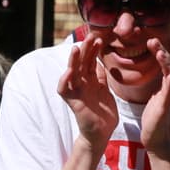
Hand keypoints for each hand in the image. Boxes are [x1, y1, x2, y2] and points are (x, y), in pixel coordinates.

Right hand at [57, 35, 117, 150]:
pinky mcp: (73, 102)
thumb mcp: (105, 91)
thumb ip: (101, 77)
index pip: (90, 61)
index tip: (99, 38)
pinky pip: (64, 90)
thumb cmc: (104, 113)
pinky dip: (65, 81)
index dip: (93, 50)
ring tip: (76, 48)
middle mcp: (81, 84)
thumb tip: (100, 62)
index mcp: (90, 80)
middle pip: (81, 63)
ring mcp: (76, 92)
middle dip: (85, 49)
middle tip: (90, 36)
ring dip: (73, 61)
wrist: (102, 133)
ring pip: (72, 73)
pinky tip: (69, 71)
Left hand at [140, 38, 169, 159]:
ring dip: (167, 64)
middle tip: (153, 41)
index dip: (161, 51)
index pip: (167, 64)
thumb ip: (157, 81)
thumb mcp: (155, 94)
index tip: (151, 40)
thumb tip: (154, 68)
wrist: (155, 138)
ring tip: (160, 52)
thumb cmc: (154, 116)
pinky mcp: (167, 108)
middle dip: (163, 52)